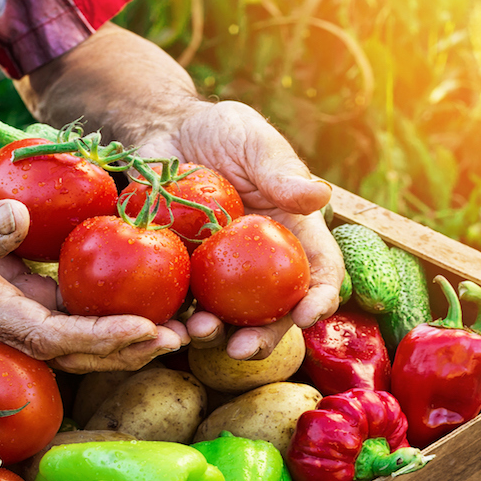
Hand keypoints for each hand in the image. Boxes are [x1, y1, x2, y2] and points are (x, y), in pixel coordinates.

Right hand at [0, 163, 185, 371]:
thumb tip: (17, 223)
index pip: (52, 337)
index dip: (99, 338)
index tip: (146, 329)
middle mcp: (3, 320)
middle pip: (74, 351)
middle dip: (127, 349)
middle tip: (181, 339)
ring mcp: (16, 309)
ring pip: (80, 335)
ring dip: (127, 337)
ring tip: (179, 329)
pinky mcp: (26, 291)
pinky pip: (75, 309)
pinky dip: (111, 310)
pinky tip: (147, 298)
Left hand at [132, 100, 345, 358]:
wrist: (164, 132)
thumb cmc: (221, 132)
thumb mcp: (254, 141)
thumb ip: (280, 170)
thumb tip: (319, 195)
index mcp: (293, 235)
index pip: (320, 273)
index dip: (320, 299)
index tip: (308, 314)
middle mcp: (262, 265)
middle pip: (274, 313)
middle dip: (264, 338)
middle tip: (243, 348)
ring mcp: (220, 275)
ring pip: (225, 320)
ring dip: (214, 336)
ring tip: (198, 332)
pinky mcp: (180, 275)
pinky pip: (179, 305)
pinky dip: (172, 321)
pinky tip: (160, 325)